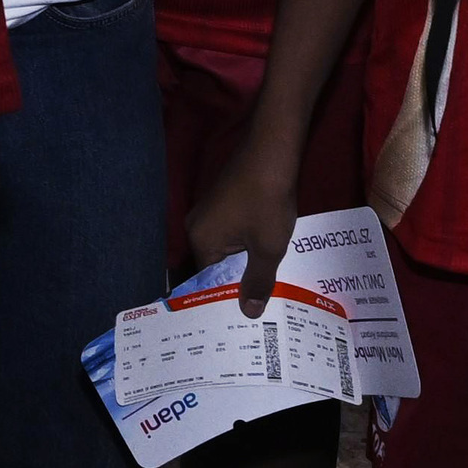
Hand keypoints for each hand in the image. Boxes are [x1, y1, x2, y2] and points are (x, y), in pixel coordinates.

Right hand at [186, 142, 301, 316]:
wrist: (272, 151)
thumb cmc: (267, 200)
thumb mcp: (268, 247)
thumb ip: (258, 281)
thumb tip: (249, 312)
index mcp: (201, 240)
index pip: (208, 280)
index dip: (226, 298)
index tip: (242, 316)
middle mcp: (196, 227)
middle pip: (214, 265)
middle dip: (235, 282)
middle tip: (257, 305)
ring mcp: (208, 211)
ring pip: (224, 249)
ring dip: (243, 262)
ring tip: (264, 284)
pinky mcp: (221, 201)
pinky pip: (229, 233)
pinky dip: (245, 245)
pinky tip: (264, 253)